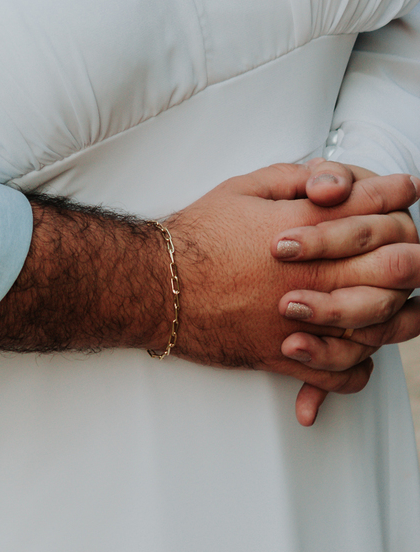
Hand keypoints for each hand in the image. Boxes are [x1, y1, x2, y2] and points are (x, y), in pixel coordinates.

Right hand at [167, 161, 417, 424]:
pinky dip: (359, 367)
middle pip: (393, 267)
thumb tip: (331, 181)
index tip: (408, 188)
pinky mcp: (286, 355)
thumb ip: (293, 179)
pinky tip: (361, 353)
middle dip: (413, 252)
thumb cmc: (195, 235)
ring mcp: (303, 321)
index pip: (371, 210)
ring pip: (378, 324)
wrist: (156, 285)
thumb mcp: (243, 189)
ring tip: (405, 303)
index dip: (395, 195)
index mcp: (304, 230)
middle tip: (417, 247)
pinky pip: (343, 372)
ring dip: (397, 312)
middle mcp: (313, 277)